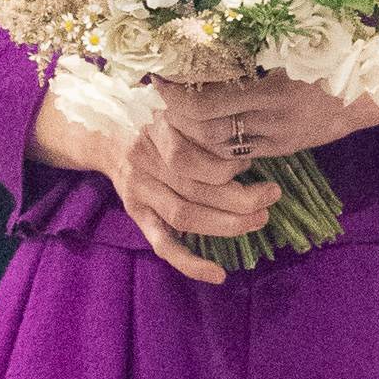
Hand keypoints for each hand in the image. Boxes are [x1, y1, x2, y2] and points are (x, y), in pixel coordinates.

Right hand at [29, 84, 276, 286]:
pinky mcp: (137, 214)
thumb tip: (253, 135)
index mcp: (160, 130)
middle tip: (273, 195)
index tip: (254, 162)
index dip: (228, 166)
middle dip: (242, 198)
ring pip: (186, 217)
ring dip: (227, 225)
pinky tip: (218, 274)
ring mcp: (141, 192)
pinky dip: (190, 262)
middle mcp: (148, 161)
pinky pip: (163, 244)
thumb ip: (207, 116)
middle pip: (198, 189)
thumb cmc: (154, 115)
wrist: (105, 131)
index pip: (196, 156)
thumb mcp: (177, 104)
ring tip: (259, 220)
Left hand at [158, 33, 378, 165]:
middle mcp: (275, 117)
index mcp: (276, 86)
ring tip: (175, 110)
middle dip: (176, 114)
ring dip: (191, 132)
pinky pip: (239, 153)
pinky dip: (214, 144)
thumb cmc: (340, 48)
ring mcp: (279, 137)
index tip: (159, 73)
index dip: (176, 92)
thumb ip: (260, 35)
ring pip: (219, 147)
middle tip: (160, 93)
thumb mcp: (301, 36)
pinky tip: (201, 127)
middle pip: (206, 128)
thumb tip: (211, 16)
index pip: (208, 100)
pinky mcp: (285, 148)